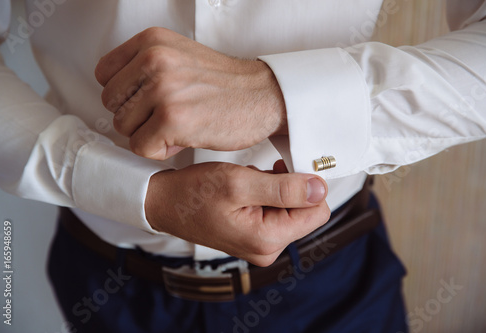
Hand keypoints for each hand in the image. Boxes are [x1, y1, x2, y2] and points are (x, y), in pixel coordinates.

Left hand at [95, 27, 286, 159]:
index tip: (148, 102)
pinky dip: (161, 150)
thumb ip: (144, 68)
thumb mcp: (179, 56)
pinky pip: (141, 147)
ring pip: (123, 127)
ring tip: (179, 126)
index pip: (105, 75)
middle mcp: (153, 59)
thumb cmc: (224, 84)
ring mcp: (162, 89)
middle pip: (111, 103)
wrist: (262, 96)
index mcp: (152, 41)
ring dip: (149, 134)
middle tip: (167, 117)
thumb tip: (117, 100)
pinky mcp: (172, 119)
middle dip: (137, 117)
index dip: (126, 95)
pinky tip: (183, 139)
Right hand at [145, 162, 329, 266]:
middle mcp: (268, 249)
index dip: (307, 186)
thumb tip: (321, 189)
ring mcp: (261, 244)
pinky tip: (245, 189)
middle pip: (305, 210)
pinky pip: (275, 211)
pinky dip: (265, 194)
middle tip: (256, 177)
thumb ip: (284, 188)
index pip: (318, 211)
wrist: (164, 203)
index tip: (284, 169)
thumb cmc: (194, 192)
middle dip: (286, 187)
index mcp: (268, 239)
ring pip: (290, 208)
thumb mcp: (239, 183)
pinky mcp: (254, 236)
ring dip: (274, 189)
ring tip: (246, 184)